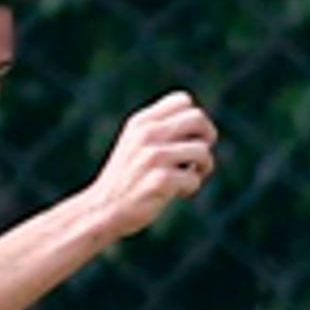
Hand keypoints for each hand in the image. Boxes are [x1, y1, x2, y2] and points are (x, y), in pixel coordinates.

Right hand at [90, 90, 219, 237]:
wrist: (102, 209)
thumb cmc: (127, 178)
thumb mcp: (137, 144)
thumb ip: (161, 131)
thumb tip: (204, 128)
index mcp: (142, 121)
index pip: (183, 101)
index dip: (196, 121)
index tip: (191, 139)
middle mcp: (147, 134)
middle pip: (198, 118)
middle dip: (207, 139)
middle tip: (198, 158)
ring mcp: (153, 156)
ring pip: (202, 151)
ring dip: (203, 168)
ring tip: (190, 177)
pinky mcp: (160, 180)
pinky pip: (194, 179)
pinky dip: (191, 188)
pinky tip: (178, 193)